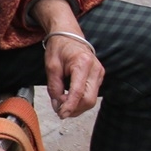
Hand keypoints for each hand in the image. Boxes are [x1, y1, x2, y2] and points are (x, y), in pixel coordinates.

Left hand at [29, 0, 103, 118]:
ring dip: (77, 107)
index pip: (78, 92)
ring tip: (62, 103)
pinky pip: (92, 95)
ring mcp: (100, 73)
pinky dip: (80, 101)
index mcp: (82, 63)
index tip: (61, 115)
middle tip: (59, 109)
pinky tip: (69, 98)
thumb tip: (58, 105)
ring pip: (91, 100)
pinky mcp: (99, 77)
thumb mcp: (51, 66)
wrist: (70, 36)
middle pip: (89, 100)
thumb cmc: (60, 47)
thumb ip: (54, 87)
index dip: (70, 106)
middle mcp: (95, 69)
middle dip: (74, 109)